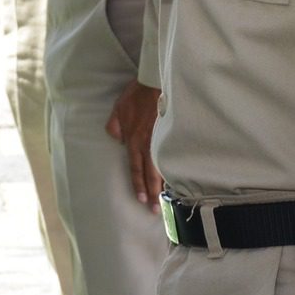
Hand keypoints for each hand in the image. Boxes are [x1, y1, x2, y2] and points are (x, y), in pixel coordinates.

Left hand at [106, 80, 163, 207]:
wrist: (154, 84)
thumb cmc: (135, 96)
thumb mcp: (117, 110)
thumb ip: (115, 127)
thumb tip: (118, 140)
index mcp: (133, 140)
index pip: (135, 168)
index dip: (138, 184)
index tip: (141, 199)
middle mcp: (146, 145)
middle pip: (150, 174)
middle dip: (152, 193)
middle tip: (155, 210)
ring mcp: (160, 141)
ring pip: (162, 168)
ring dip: (163, 185)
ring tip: (167, 200)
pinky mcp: (170, 136)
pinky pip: (171, 156)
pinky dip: (174, 169)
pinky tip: (179, 179)